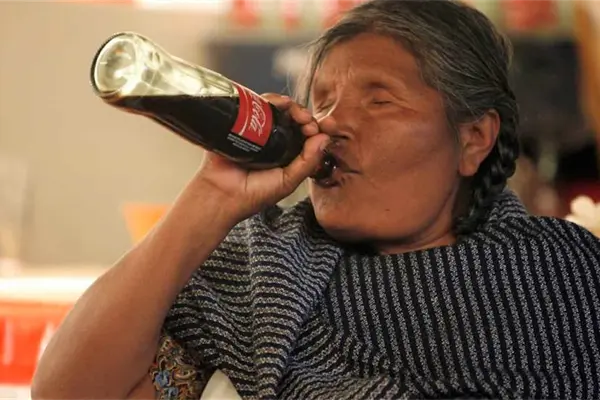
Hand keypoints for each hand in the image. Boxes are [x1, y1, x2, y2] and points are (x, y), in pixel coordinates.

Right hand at [177, 94, 330, 223]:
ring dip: (294, 107)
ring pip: (281, 110)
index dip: (320, 129)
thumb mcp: (288, 181)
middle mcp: (276, 141)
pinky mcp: (243, 121)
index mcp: (289, 155)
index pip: (308, 137)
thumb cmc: (253, 194)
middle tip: (310, 123)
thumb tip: (325, 138)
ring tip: (299, 115)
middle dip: (308, 117)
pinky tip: (281, 103)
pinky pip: (260, 105)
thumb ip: (307, 162)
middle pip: (296, 120)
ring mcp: (259, 130)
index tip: (327, 126)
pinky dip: (273, 100)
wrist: (222, 194)